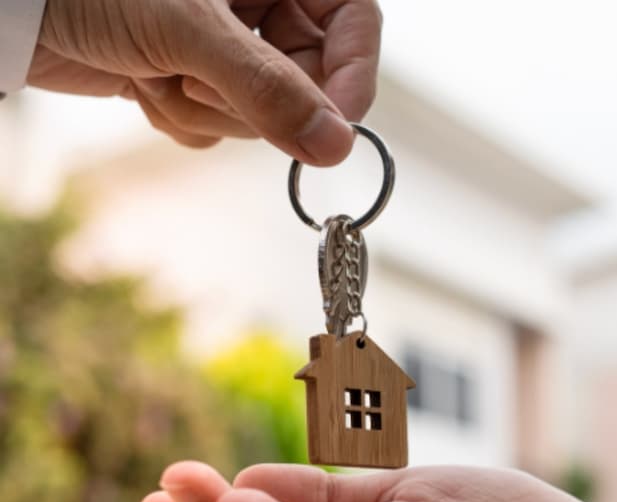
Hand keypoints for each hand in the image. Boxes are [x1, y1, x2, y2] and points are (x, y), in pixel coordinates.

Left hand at [31, 0, 381, 163]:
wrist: (9, 6)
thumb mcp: (188, 28)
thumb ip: (268, 87)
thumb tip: (336, 144)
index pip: (354, 21)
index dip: (353, 74)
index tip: (337, 126)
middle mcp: (258, 3)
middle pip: (309, 78)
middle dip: (253, 98)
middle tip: (200, 84)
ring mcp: (226, 43)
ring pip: (262, 110)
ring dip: (205, 107)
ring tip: (157, 72)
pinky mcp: (193, 76)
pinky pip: (219, 124)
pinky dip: (179, 116)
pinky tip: (142, 82)